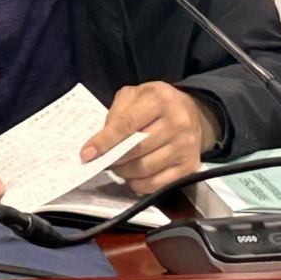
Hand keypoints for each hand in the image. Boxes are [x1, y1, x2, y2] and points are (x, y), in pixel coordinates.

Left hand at [79, 82, 218, 195]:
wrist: (193, 113)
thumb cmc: (158, 104)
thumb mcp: (135, 95)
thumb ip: (117, 113)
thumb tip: (101, 142)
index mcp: (160, 99)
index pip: (127, 124)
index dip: (105, 141)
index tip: (87, 154)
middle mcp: (177, 123)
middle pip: (136, 150)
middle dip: (113, 159)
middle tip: (102, 161)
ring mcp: (186, 146)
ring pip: (145, 169)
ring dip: (124, 173)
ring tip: (117, 167)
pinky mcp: (190, 166)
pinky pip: (158, 184)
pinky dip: (140, 184)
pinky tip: (133, 177)